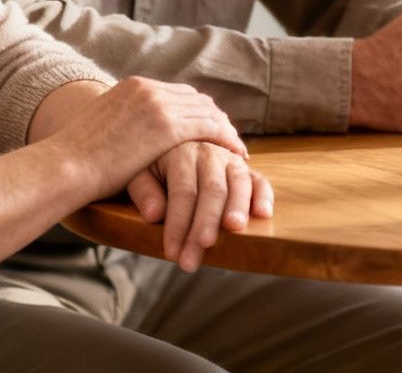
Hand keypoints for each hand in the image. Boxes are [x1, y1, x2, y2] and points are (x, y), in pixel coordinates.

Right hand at [42, 77, 243, 201]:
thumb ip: (122, 124)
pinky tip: (235, 153)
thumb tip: (129, 139)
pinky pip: (209, 128)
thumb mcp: (102, 128)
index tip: (208, 125)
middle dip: (214, 117)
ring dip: (224, 130)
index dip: (196, 110)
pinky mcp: (167, 127)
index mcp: (132, 86)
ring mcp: (158, 105)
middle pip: (195, 99)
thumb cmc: (75, 160)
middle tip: (228, 136)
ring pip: (206, 113)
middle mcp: (148, 89)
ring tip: (236, 147)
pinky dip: (225, 138)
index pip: (177, 93)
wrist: (64, 166)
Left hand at [125, 141, 272, 272]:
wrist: (173, 143)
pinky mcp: (245, 169)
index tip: (172, 254)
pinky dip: (264, 196)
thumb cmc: (153, 166)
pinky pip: (259, 180)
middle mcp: (209, 152)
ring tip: (233, 230)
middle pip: (212, 190)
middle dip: (204, 225)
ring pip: (238, 183)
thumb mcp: (138, 173)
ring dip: (237, 207)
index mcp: (181, 151)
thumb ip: (144, 192)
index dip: (178, 224)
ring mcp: (230, 159)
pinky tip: (263, 214)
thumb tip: (154, 215)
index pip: (183, 191)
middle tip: (197, 258)